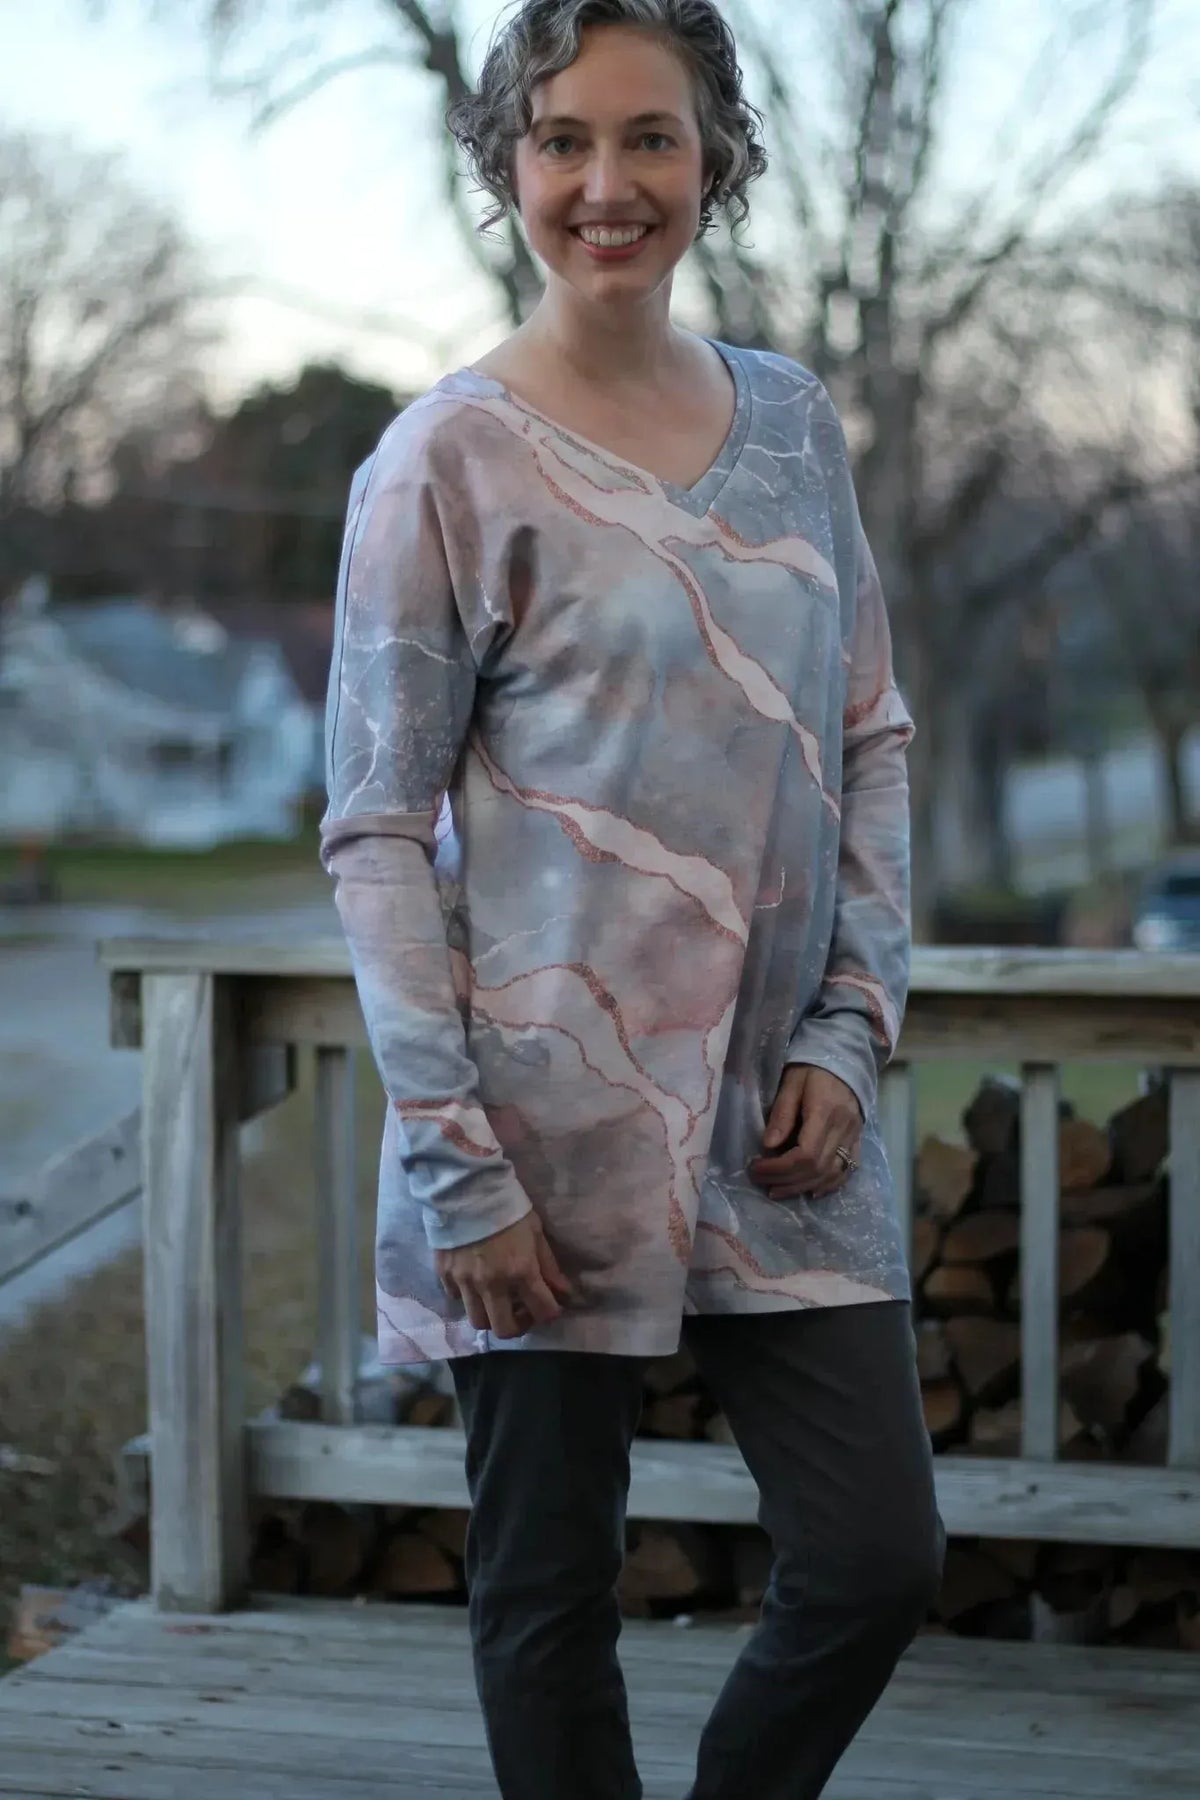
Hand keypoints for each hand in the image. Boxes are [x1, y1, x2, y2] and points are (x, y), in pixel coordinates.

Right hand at [435, 1211, 572, 1339]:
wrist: (465, 1186)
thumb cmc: (508, 1207)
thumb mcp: (535, 1232)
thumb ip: (549, 1266)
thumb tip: (563, 1292)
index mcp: (520, 1271)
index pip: (543, 1311)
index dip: (551, 1312)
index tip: (550, 1304)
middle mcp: (492, 1284)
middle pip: (504, 1330)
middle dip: (518, 1325)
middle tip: (522, 1310)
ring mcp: (464, 1281)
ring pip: (478, 1321)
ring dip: (491, 1315)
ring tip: (497, 1298)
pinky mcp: (444, 1274)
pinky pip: (456, 1298)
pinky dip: (468, 1296)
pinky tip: (475, 1280)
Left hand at [748, 1065, 862, 1200]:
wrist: (845, 1058)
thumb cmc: (812, 1068)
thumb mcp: (791, 1084)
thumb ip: (781, 1115)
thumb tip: (768, 1146)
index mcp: (825, 1113)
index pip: (806, 1154)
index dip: (779, 1168)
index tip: (757, 1167)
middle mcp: (844, 1129)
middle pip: (817, 1169)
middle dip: (787, 1180)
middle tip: (761, 1181)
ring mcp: (854, 1136)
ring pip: (832, 1174)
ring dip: (804, 1187)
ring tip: (778, 1191)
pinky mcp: (858, 1139)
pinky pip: (848, 1170)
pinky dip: (829, 1185)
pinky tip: (811, 1191)